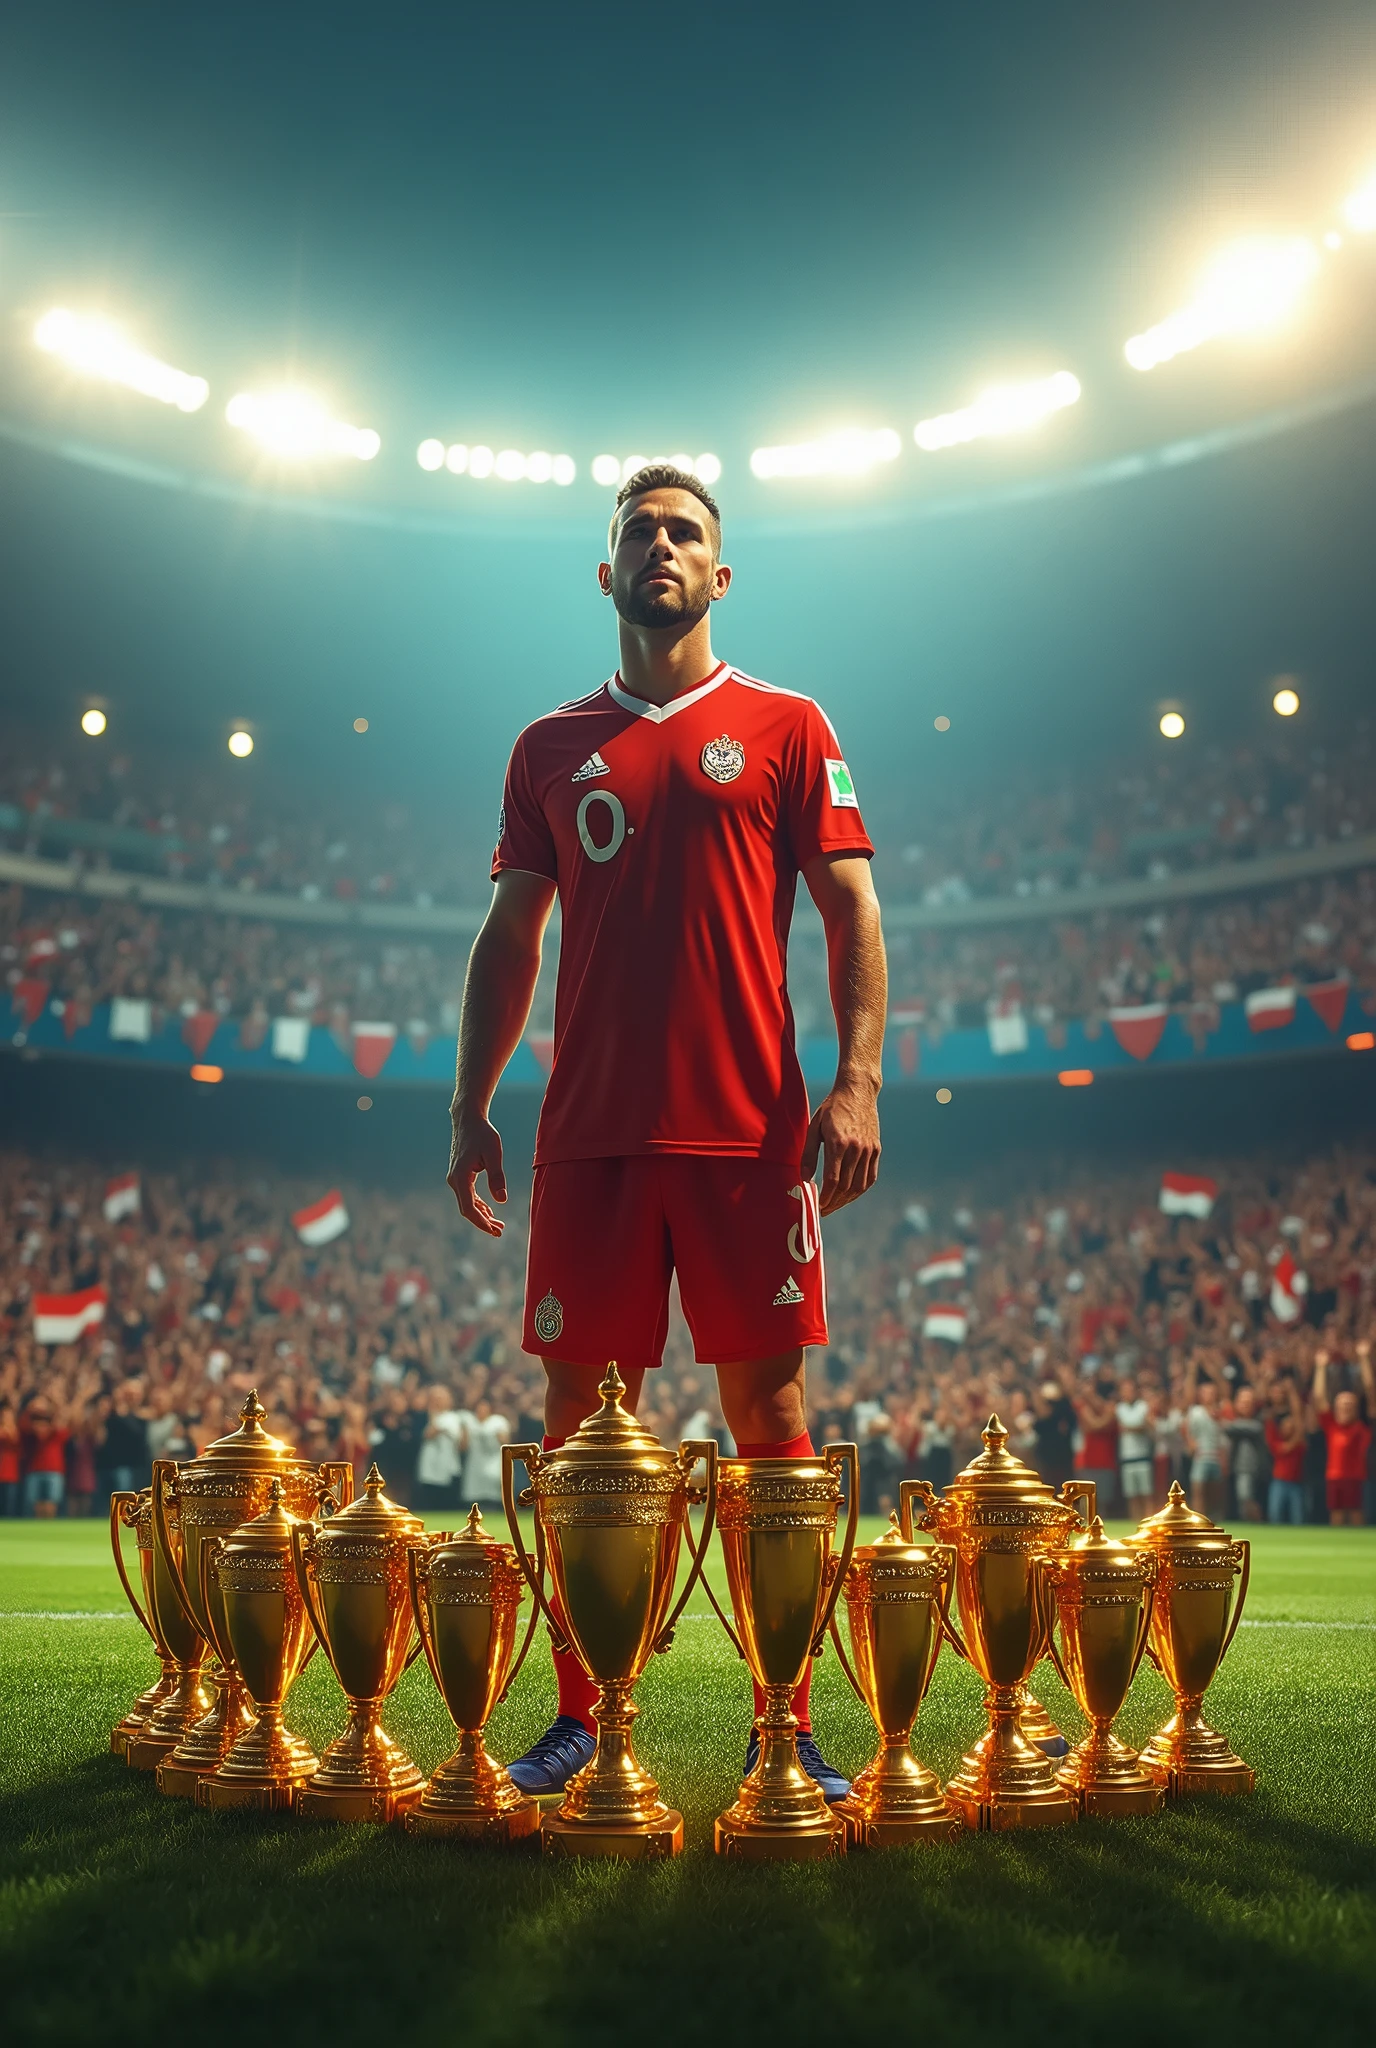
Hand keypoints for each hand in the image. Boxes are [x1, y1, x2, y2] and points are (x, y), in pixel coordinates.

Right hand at [447, 1109, 506, 1236]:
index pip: (469, 1208)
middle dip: (483, 1223)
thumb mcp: (493, 1153)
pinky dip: (479, 1205)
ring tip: (498, 1225)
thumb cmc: (482, 1134)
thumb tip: (501, 1200)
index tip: (494, 1231)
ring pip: (467, 1204)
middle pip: (467, 1209)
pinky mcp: (459, 1175)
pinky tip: (489, 1212)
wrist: (467, 1119)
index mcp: (460, 1177)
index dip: (481, 1223)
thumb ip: (497, 1176)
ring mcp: (455, 1178)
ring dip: (482, 1215)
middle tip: (500, 1232)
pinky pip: (468, 1196)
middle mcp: (454, 1180)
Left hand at [801, 1077, 880, 1215]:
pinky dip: (860, 1189)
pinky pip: (871, 1177)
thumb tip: (804, 1178)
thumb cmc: (832, 1108)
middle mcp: (857, 1148)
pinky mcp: (876, 1149)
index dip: (825, 1197)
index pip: (833, 1180)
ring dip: (847, 1200)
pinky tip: (850, 1194)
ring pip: (860, 1185)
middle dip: (834, 1202)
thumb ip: (809, 1155)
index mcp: (839, 1143)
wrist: (858, 1091)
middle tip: (823, 1210)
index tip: (817, 1206)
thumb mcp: (814, 1127)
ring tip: (834, 1205)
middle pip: (846, 1186)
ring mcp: (869, 1150)